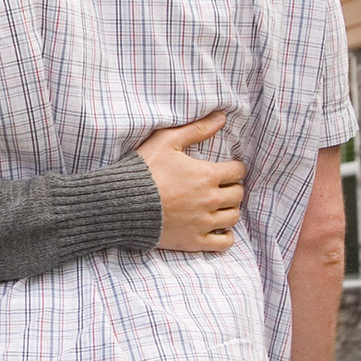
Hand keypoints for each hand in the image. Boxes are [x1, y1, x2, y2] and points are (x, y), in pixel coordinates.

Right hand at [136, 111, 244, 252]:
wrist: (123, 203)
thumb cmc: (144, 170)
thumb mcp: (166, 141)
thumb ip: (196, 129)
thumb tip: (221, 117)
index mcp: (208, 175)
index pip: (238, 171)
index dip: (233, 168)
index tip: (225, 170)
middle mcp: (211, 199)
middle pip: (238, 195)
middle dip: (232, 189)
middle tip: (221, 187)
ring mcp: (203, 222)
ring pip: (233, 217)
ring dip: (229, 210)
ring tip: (218, 207)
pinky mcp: (194, 241)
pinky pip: (223, 243)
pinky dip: (225, 237)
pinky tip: (218, 229)